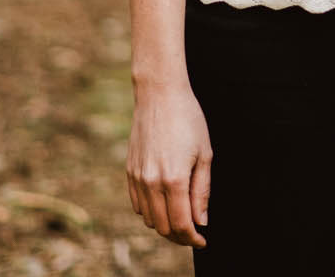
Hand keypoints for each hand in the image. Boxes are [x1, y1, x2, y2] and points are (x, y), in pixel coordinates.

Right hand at [127, 83, 212, 246]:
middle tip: (194, 234)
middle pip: (163, 227)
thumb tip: (201, 220)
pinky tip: (164, 206)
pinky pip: (137, 205)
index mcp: (173, 179)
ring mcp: (137, 178)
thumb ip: (202, 191)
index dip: (193, 238)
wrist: (159, 95)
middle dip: (180, 236)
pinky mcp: (129, 172)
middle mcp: (151, 182)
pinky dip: (150, 212)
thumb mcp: (205, 154)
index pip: (181, 223)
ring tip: (181, 220)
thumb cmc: (188, 119)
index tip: (203, 240)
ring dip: (165, 226)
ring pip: (148, 219)